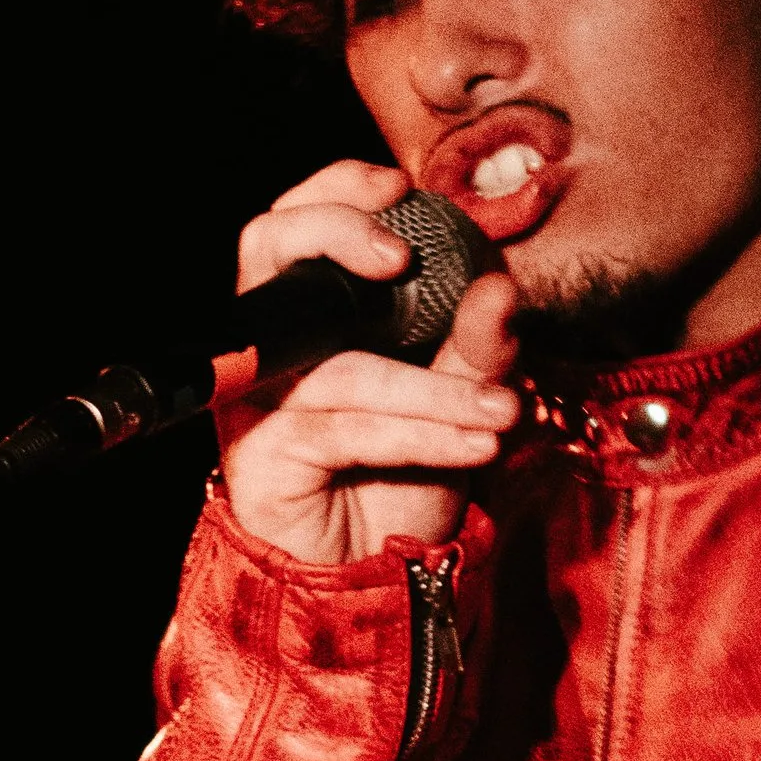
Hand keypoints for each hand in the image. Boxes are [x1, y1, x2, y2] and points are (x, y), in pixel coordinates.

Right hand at [215, 158, 520, 565]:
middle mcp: (272, 345)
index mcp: (312, 313)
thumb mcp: (458, 402)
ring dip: (436, 386)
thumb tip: (500, 288)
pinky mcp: (261, 456)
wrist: (373, 574)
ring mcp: (257, 399)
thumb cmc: (403, 477)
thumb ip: (476, 346)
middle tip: (404, 258)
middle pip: (267, 249)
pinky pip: (347, 430)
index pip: (297, 222)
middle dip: (335, 233)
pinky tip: (480, 442)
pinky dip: (425, 434)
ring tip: (503, 408)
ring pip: (342, 367)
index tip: (400, 186)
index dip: (336, 188)